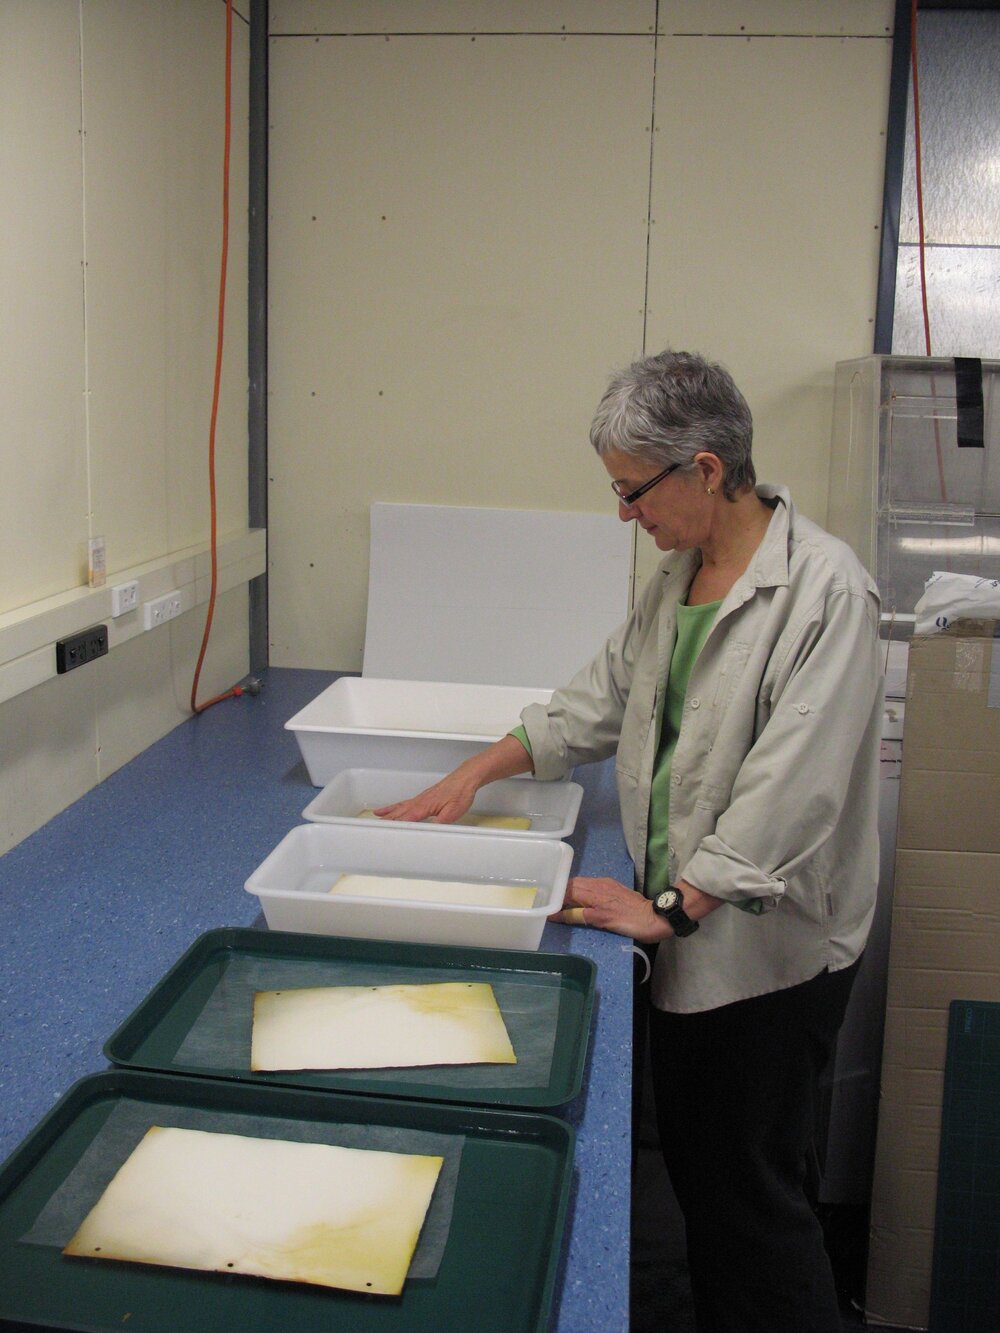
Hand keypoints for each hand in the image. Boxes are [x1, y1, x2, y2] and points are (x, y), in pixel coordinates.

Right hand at [374, 733, 532, 825]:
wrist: (466, 778)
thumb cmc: (460, 793)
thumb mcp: (453, 813)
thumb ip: (439, 823)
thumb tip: (428, 831)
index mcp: (424, 806)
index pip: (405, 819)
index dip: (395, 827)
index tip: (384, 833)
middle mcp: (419, 801)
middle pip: (398, 813)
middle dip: (386, 821)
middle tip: (374, 828)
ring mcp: (420, 798)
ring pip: (399, 807)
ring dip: (387, 813)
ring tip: (376, 816)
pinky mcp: (423, 797)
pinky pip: (404, 802)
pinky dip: (394, 806)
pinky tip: (390, 808)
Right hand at [549, 876, 669, 943]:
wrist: (656, 917)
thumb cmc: (630, 922)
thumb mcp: (603, 921)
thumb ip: (579, 915)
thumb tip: (557, 914)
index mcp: (594, 891)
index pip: (567, 888)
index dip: (555, 896)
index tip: (544, 903)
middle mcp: (599, 883)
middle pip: (573, 884)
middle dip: (560, 892)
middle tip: (549, 903)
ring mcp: (607, 884)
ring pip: (581, 884)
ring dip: (570, 892)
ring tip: (561, 903)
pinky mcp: (613, 887)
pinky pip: (590, 886)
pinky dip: (580, 892)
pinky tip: (579, 901)